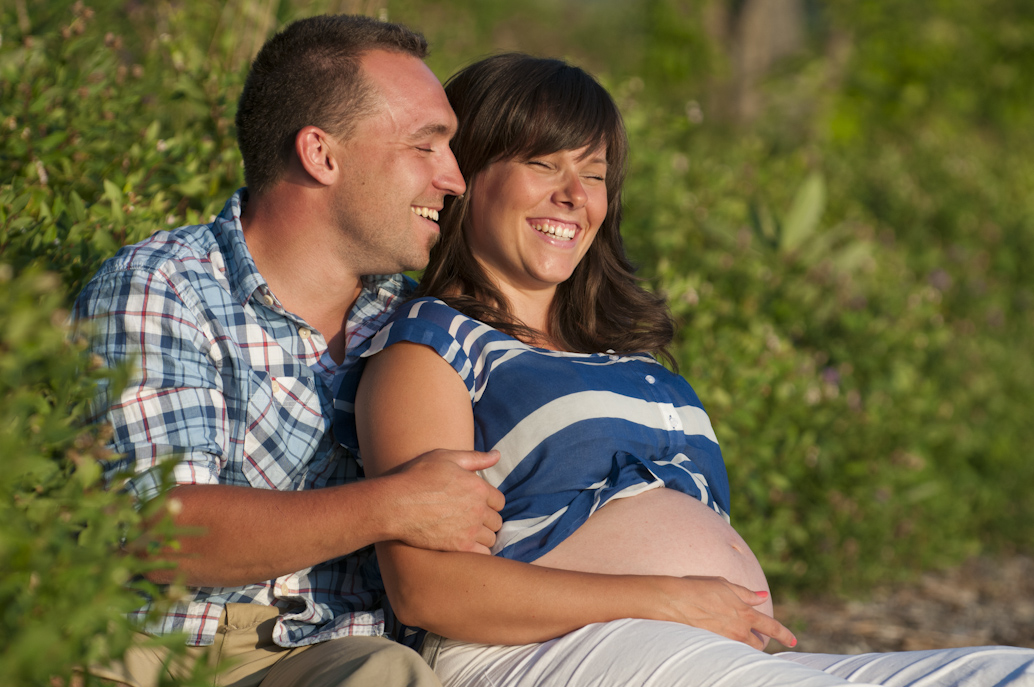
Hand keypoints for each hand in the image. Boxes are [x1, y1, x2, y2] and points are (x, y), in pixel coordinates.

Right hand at [385, 449, 504, 553]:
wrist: (395, 505)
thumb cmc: (417, 477)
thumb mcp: (446, 458)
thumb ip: (475, 458)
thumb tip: (497, 454)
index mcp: (478, 487)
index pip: (499, 501)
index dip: (489, 502)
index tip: (476, 504)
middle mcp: (478, 509)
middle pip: (496, 521)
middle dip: (486, 520)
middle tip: (470, 519)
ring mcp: (470, 529)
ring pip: (491, 538)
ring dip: (482, 536)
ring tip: (467, 532)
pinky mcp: (459, 546)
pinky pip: (482, 554)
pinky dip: (476, 550)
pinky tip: (463, 544)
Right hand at [652, 575, 795, 650]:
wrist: (675, 601)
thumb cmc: (699, 588)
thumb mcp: (725, 585)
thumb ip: (746, 593)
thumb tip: (762, 596)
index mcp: (745, 613)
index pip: (772, 627)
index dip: (785, 635)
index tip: (793, 641)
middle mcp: (739, 630)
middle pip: (759, 643)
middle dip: (760, 641)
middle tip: (756, 637)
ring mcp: (726, 640)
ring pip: (744, 649)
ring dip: (745, 645)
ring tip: (737, 637)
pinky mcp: (714, 646)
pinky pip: (729, 650)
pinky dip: (730, 646)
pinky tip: (721, 639)